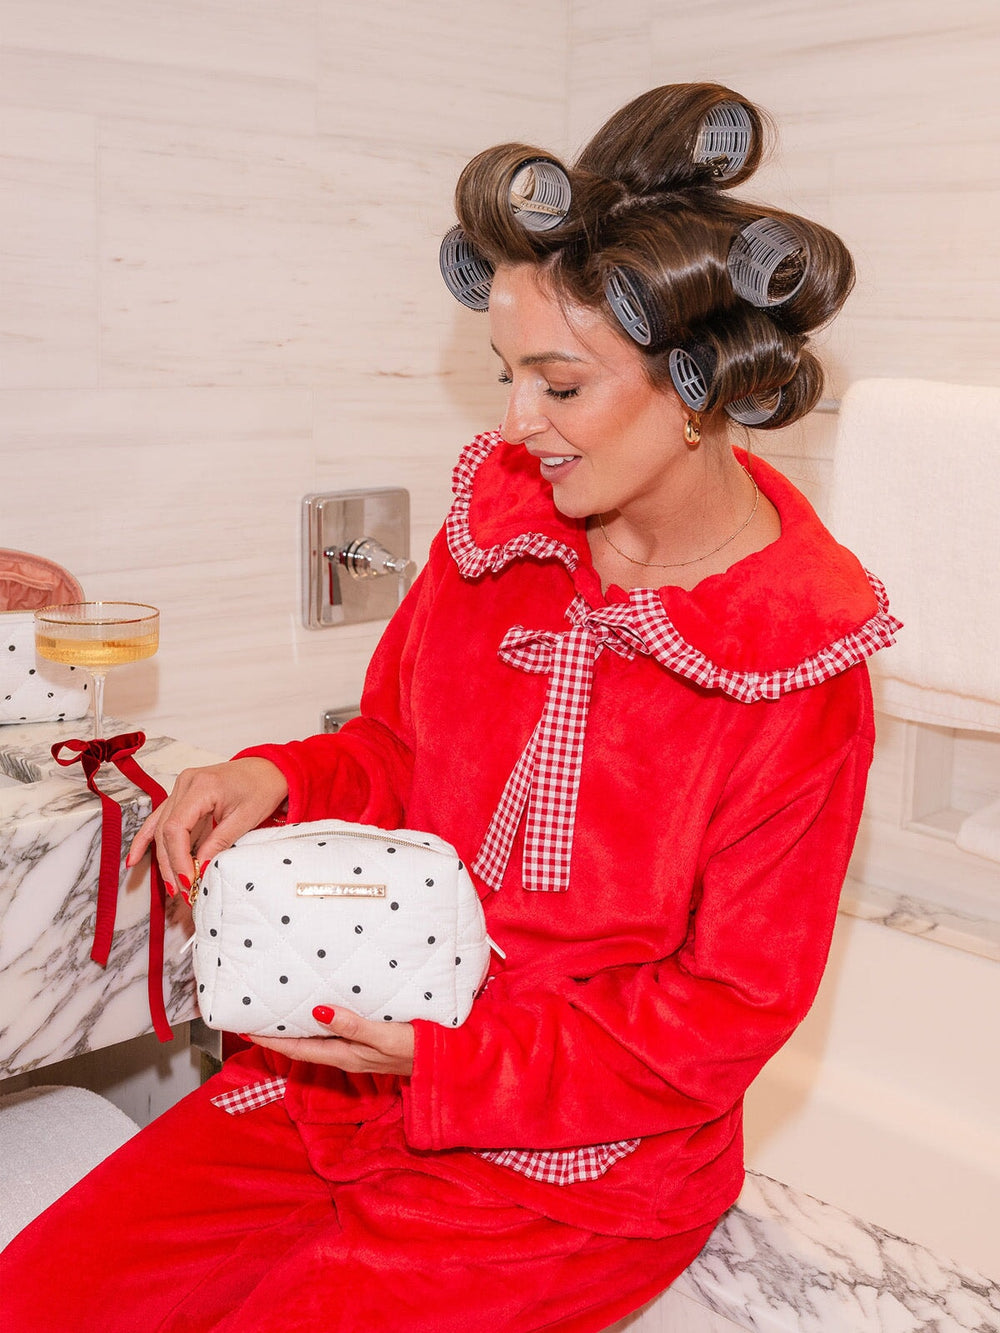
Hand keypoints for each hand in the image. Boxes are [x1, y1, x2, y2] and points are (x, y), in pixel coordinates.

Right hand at [127, 757, 288, 898]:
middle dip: (172, 864)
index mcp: (201, 786)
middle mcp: (185, 784)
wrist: (269, 768)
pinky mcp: (182, 796)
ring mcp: (181, 789)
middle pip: (166, 831)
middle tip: (183, 891)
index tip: (187, 880)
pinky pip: (160, 820)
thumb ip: (220, 842)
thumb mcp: (246, 817)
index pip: (176, 828)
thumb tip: (200, 868)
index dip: (178, 858)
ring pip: (161, 829)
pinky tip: (133, 859)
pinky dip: (147, 840)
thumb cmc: (262, 787)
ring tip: (172, 886)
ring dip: (164, 859)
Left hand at [247, 1006, 414, 1076]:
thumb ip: (353, 1026)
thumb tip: (317, 1013)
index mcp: (345, 1055)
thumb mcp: (385, 1038)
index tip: (246, 1029)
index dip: (271, 1041)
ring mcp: (358, 1051)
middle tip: (255, 1016)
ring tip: (279, 1012)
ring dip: (297, 1028)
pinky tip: (321, 1012)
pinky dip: (320, 1023)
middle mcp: (347, 1055)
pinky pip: (335, 1034)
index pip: (298, 1049)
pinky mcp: (370, 1043)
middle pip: (303, 1045)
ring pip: (318, 1040)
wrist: (446, 1062)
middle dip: (278, 1034)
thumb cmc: (418, 1049)